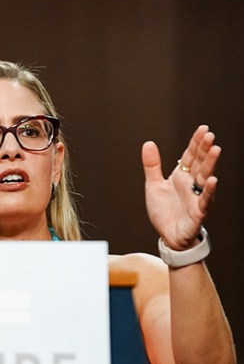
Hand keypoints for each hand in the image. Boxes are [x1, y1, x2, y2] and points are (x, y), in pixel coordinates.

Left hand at [141, 125, 219, 249]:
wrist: (168, 235)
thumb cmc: (164, 211)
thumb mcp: (153, 185)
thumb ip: (152, 165)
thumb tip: (148, 143)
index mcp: (181, 176)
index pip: (190, 156)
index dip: (196, 143)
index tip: (203, 129)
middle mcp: (191, 184)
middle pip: (199, 163)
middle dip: (204, 149)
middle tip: (210, 135)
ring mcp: (196, 197)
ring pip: (204, 178)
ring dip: (210, 164)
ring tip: (215, 150)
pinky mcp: (197, 212)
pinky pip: (204, 200)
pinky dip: (208, 190)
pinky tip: (212, 180)